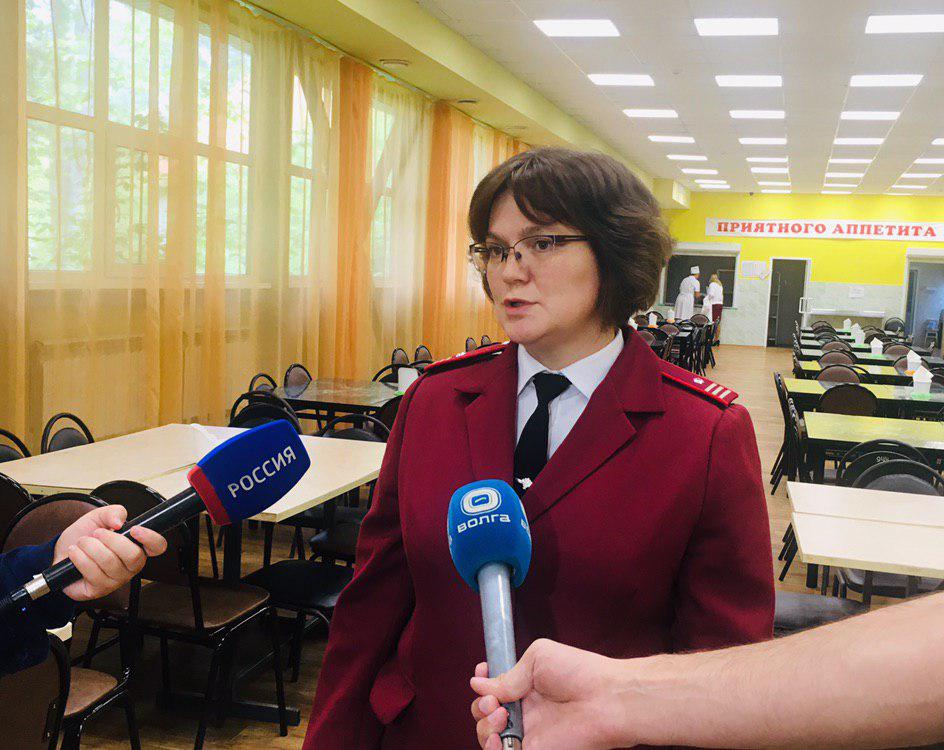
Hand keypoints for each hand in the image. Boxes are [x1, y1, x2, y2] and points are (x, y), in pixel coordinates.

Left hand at [53, 505, 166, 600]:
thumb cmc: (86, 536)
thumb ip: (113, 512)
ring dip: (91, 547)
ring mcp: (116, 580)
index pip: (158, 546)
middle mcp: (131, 566)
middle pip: (134, 556)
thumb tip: (118, 522)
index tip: (134, 529)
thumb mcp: (99, 517)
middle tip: (97, 533)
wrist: (62, 552)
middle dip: (111, 540)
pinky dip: (80, 558)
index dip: (151, 538)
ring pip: (110, 562)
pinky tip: (75, 553)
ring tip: (82, 542)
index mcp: (138, 547)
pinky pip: (93, 573)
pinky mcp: (99, 590)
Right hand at [470, 639, 632, 749]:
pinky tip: (499, 736)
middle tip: (494, 701)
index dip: (483, 683)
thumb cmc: (580, 672)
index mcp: (526, 685)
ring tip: (501, 715)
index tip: (481, 674)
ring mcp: (529, 732)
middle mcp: (525, 710)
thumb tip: (479, 684)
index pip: (494, 688)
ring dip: (485, 725)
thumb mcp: (537, 658)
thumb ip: (508, 674)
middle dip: (481, 706)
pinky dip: (494, 748)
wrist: (606, 699)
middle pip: (486, 714)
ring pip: (489, 736)